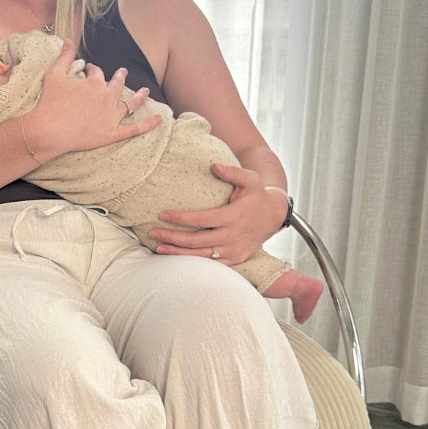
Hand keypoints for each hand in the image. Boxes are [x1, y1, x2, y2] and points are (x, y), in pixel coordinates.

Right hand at [27, 42, 160, 157]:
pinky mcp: (112, 133)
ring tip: (145, 91)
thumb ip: (64, 57)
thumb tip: (69, 40)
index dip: (92, 70)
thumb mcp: (54, 75)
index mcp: (95, 83)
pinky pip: (135, 129)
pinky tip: (160, 120)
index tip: (88, 69)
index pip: (97, 73)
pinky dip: (148, 124)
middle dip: (119, 78)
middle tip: (122, 73)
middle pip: (117, 85)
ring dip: (139, 97)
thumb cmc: (50, 103)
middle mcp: (107, 97)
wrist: (49, 130)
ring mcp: (111, 116)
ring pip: (130, 104)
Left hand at [148, 162, 287, 264]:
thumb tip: (213, 164)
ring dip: (178, 253)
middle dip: (173, 237)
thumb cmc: (257, 195)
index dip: (181, 218)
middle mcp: (232, 236)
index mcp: (233, 216)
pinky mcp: (235, 259)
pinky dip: (194, 263)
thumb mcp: (250, 179)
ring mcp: (234, 250)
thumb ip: (232, 172)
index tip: (163, 214)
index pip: (202, 219)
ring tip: (159, 248)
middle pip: (197, 240)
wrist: (274, 216)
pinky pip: (211, 264)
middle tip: (153, 231)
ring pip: (201, 255)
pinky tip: (177, 258)